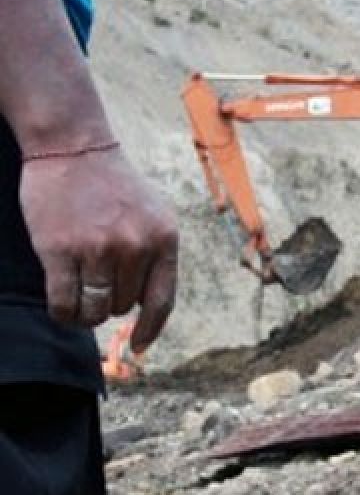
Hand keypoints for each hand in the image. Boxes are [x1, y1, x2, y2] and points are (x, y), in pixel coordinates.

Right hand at [20, 143, 178, 352]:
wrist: (75, 148)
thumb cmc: (113, 185)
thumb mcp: (154, 215)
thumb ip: (156, 256)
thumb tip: (149, 306)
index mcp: (164, 240)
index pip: (162, 301)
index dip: (150, 329)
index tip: (140, 346)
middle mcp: (135, 247)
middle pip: (123, 307)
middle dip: (110, 305)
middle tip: (96, 286)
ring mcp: (98, 249)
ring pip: (95, 310)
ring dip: (85, 313)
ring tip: (79, 300)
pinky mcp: (61, 250)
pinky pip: (64, 303)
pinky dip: (63, 313)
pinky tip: (62, 307)